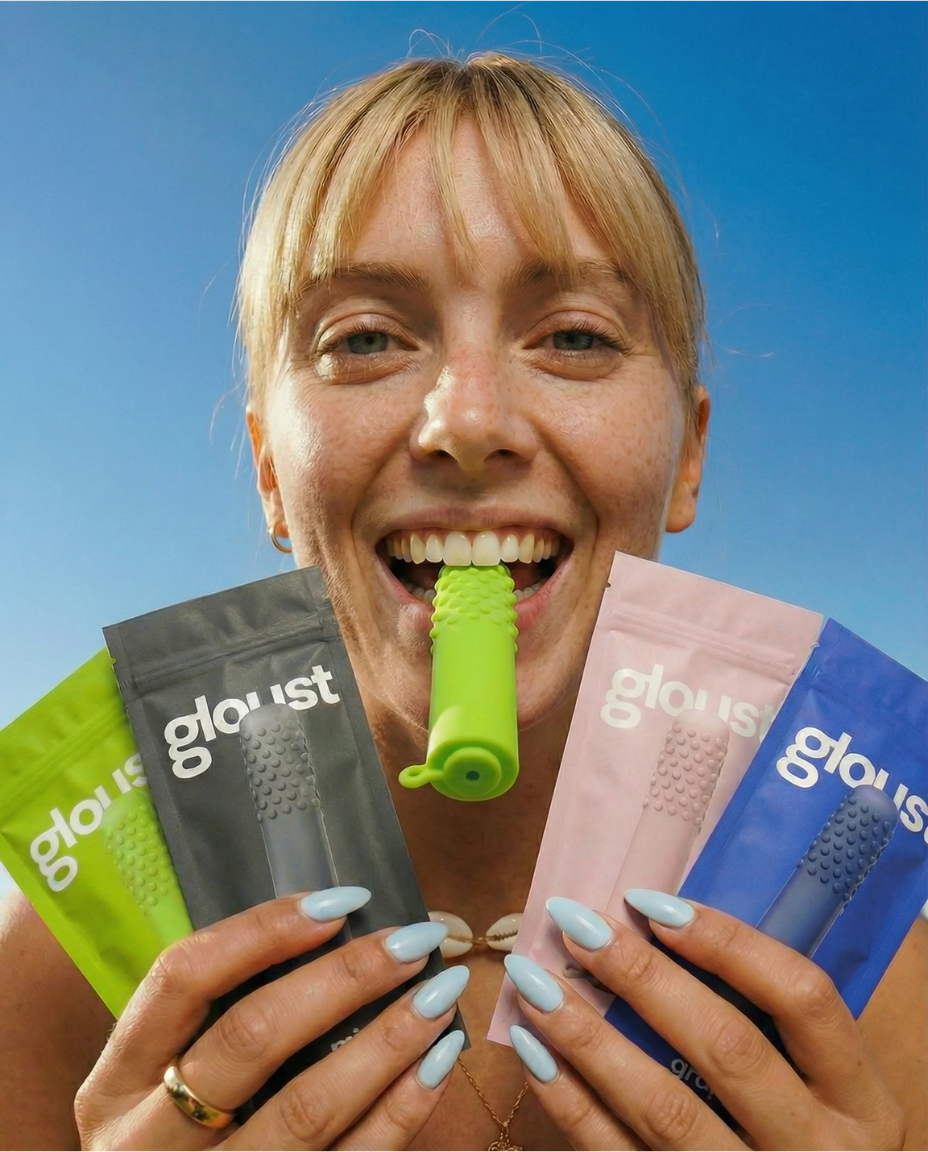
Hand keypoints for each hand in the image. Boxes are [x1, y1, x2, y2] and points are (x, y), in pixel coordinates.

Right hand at [76, 889, 467, 1149]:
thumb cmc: (179, 1132)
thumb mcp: (164, 1076)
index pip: (180, 978)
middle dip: (343, 980)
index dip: (261, 930)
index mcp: (115, 1083)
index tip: (342, 901)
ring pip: (306, 1107)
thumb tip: (337, 925)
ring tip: (440, 992)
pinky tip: (439, 1061)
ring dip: (386, 1041)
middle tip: (412, 940)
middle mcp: (148, 1139)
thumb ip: (221, 1011)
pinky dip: (403, 1108)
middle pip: (250, 1038)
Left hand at [503, 892, 905, 1149]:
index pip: (802, 998)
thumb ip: (769, 1020)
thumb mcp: (826, 1087)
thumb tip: (660, 924)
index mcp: (861, 1101)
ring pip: (665, 1107)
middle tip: (578, 927)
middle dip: (643, 979)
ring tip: (535, 983)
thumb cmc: (808, 1134)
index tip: (651, 903)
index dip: (729, 943)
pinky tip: (536, 1052)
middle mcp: (816, 1148)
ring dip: (589, 1038)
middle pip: (727, 1047)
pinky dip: (570, 1104)